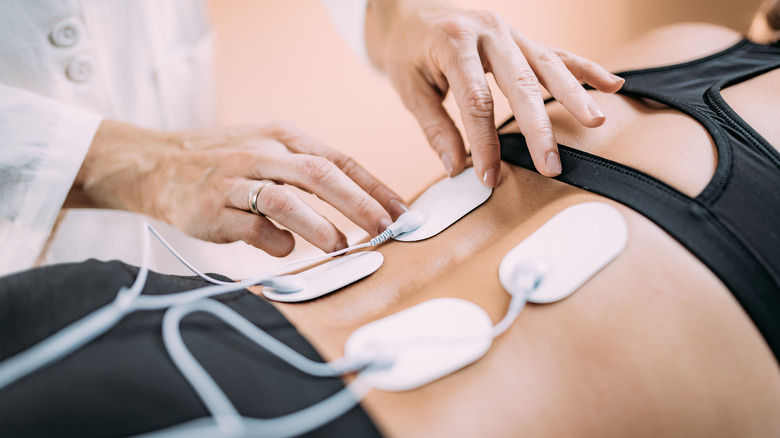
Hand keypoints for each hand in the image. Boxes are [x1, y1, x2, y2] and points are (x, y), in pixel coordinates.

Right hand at [68, 120, 406, 255]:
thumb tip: (355, 205)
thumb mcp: (266, 149)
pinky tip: (284, 249)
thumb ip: (304, 172)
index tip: (399, 210)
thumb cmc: (222, 162)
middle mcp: (260, 152)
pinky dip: (275, 242)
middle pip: (319, 174)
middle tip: (384, 229)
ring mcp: (233, 180)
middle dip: (359, 203)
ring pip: (285, 199)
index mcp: (282, 136)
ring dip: (319, 226)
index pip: (338, 159)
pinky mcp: (210, 209)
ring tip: (340, 245)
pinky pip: (251, 228)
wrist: (154, 164)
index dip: (373, 185)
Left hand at [365, 0, 624, 184]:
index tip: (489, 176)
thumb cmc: (407, 50)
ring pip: (548, 66)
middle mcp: (488, 32)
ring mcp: (509, 32)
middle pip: (521, 85)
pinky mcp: (520, 39)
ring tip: (595, 122)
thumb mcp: (409, 88)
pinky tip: (612, 85)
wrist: (408, 10)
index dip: (485, 143)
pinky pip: (556, 54)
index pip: (477, 102)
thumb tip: (455, 167)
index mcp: (455, 43)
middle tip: (551, 163)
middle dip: (539, 129)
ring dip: (574, 96)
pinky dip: (584, 70)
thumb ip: (435, 128)